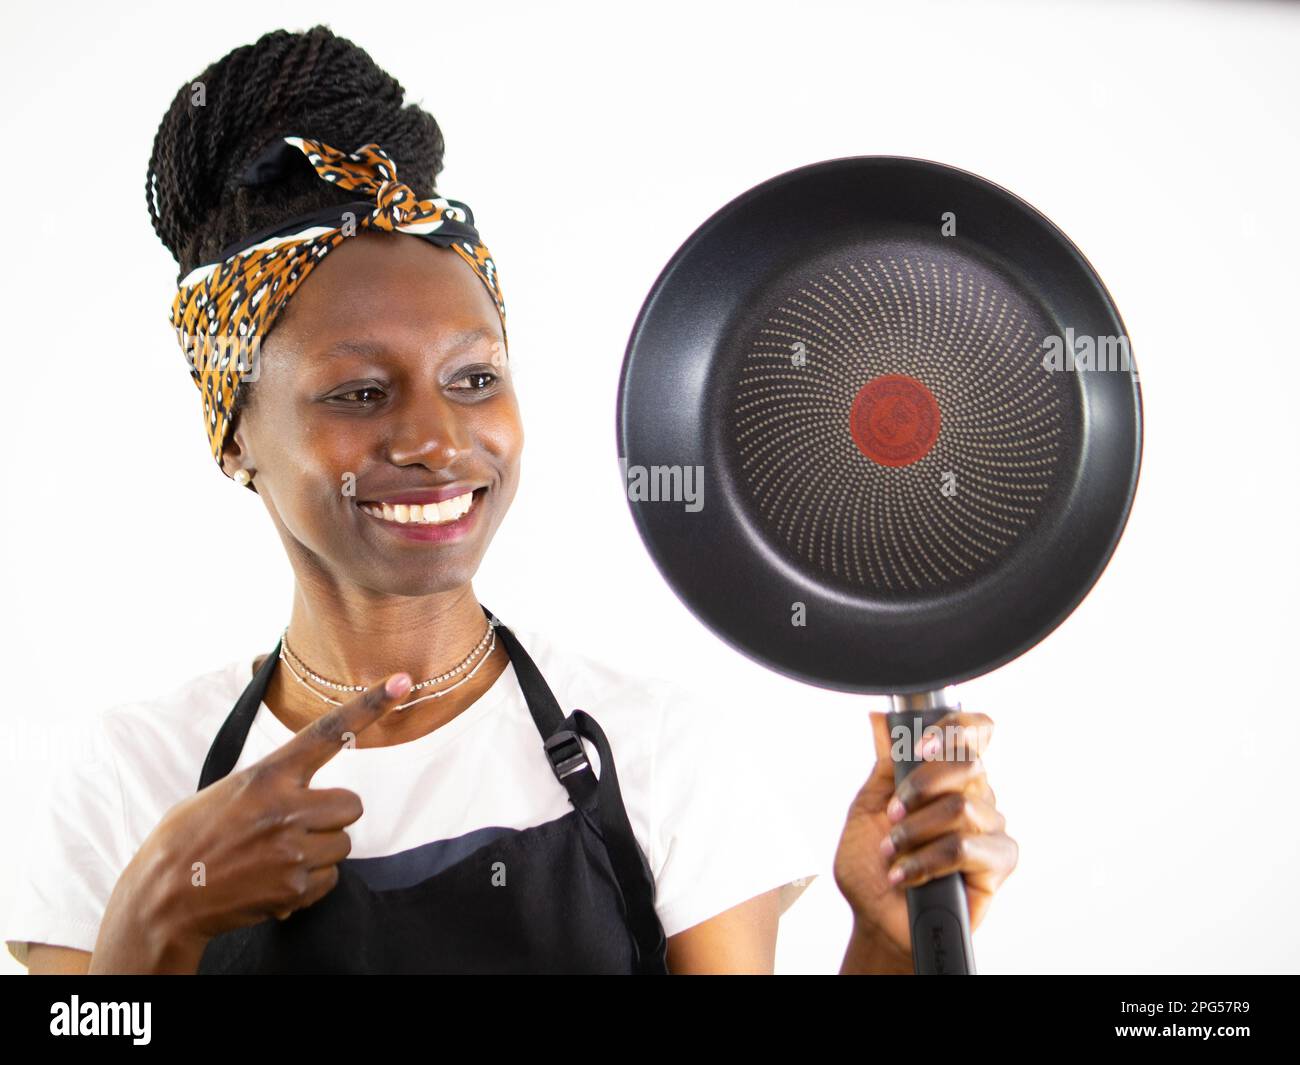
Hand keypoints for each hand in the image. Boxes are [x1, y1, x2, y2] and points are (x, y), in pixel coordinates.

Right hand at [116, 671, 413, 960]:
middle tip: (293, 829)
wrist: (163, 899)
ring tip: (274, 858)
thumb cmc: (190, 839)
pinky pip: (330, 880)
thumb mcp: (226, 791)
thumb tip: (300, 790)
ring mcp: (292, 849)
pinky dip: (310, 885)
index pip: (327, 732)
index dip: (369, 706)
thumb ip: (271, 784)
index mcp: (267, 776)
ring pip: (342, 845)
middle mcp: (286, 808)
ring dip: (319, 852)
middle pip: (351, 805)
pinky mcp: (295, 887)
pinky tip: (274, 882)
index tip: (403, 682)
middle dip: (331, 818)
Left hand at [832, 710, 1017, 962]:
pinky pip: (966, 849)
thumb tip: (881, 719)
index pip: (973, 732)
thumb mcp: (868, 805)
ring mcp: (990, 829)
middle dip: (919, 787)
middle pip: (968, 764)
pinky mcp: (998, 864)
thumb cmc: (873, 863)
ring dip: (915, 832)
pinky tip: (908, 874)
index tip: (921, 745)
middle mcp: (975, 796)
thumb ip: (885, 763)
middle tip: (893, 814)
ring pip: (962, 808)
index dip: (955, 728)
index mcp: (947, 775)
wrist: (875, 916)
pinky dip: (927, 861)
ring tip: (893, 852)